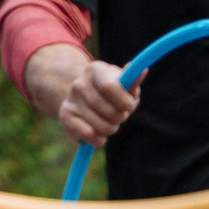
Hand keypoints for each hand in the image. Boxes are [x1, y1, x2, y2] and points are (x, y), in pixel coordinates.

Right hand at [23, 41, 139, 144]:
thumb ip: (133, 81)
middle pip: (108, 111)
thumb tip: (144, 71)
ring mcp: (70, 99)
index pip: (110, 87)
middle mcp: (79, 83)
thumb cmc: (112, 93)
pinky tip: (97, 131)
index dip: (124, 102)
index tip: (128, 106)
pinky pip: (89, 135)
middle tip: (118, 115)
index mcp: (95, 70)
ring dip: (110, 129)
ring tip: (108, 122)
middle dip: (119, 118)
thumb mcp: (124, 86)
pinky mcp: (65, 116)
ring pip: (100, 126)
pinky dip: (98, 139)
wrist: (85, 98)